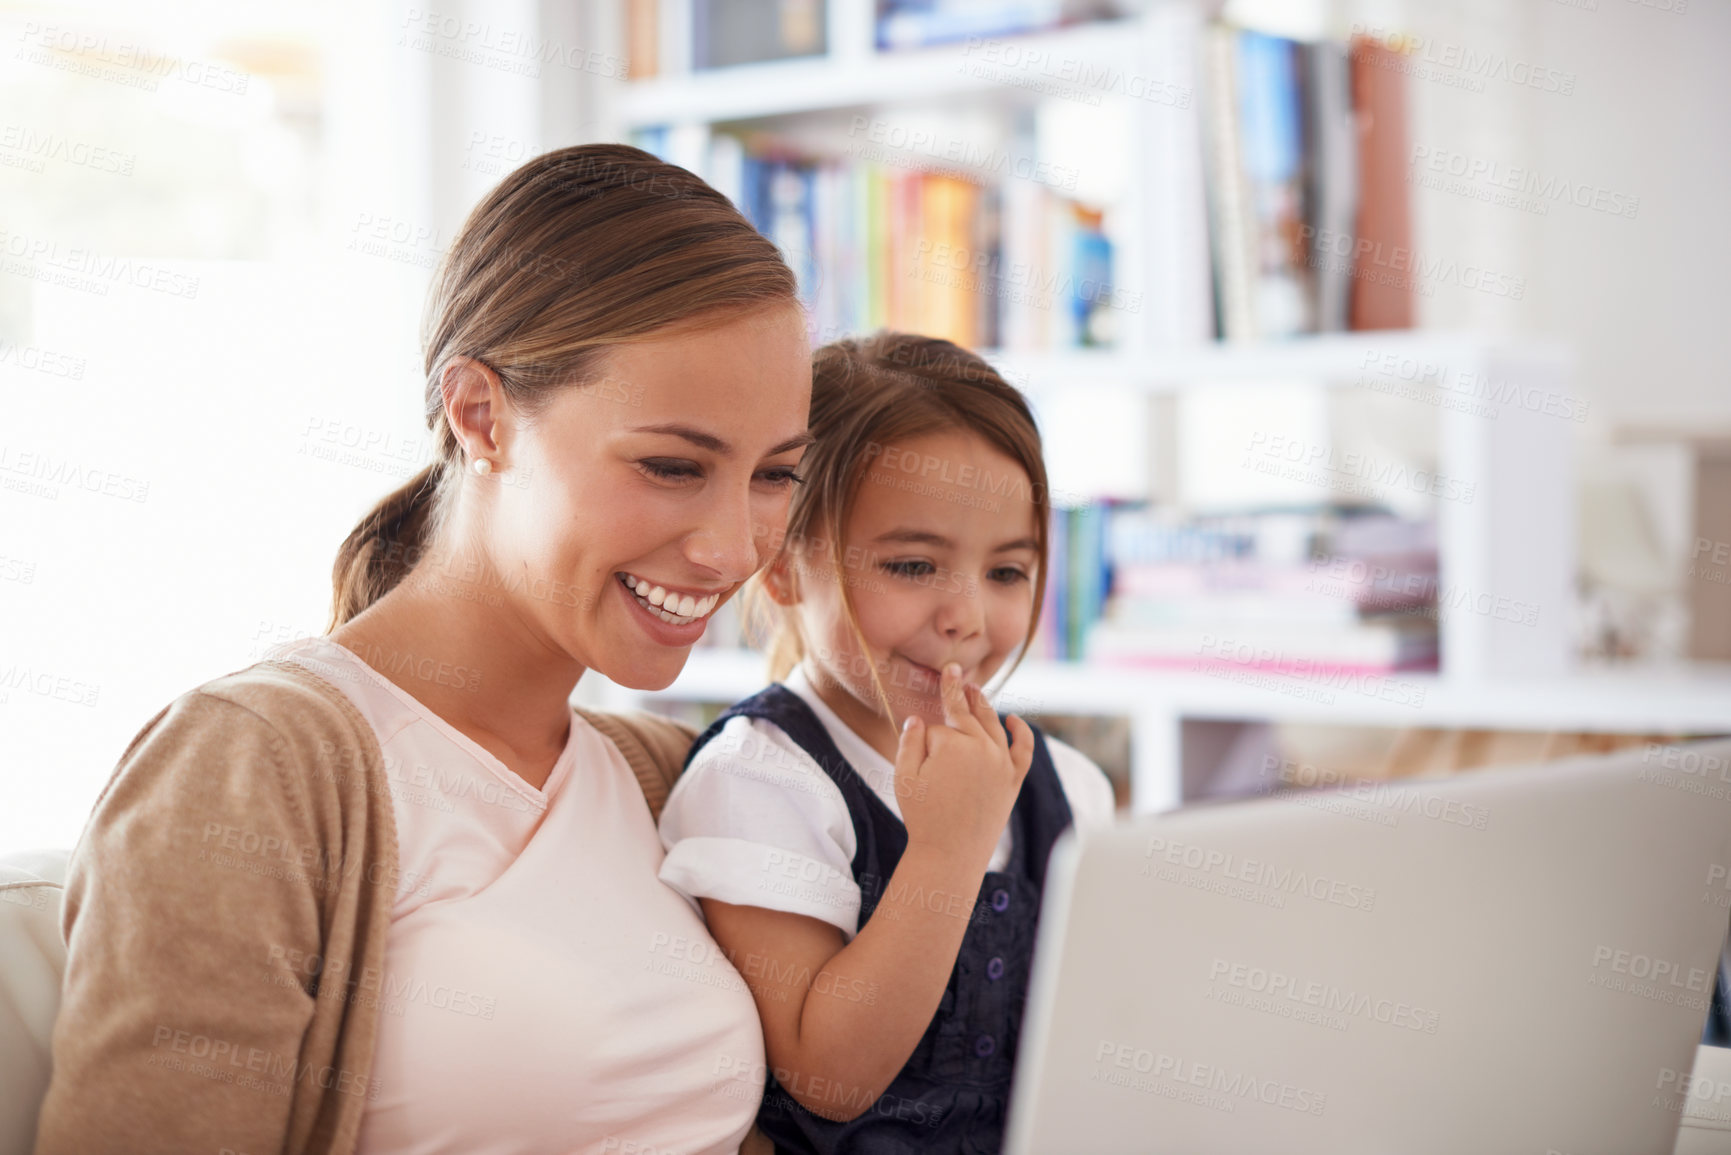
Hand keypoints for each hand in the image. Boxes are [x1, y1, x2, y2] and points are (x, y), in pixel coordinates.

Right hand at [894, 663, 1034, 870]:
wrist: (951, 855)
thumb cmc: (922, 817)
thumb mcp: (904, 777)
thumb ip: (910, 742)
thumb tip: (919, 718)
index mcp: (953, 744)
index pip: (938, 726)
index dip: (925, 732)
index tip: (941, 676)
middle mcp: (982, 747)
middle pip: (967, 715)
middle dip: (958, 693)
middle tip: (956, 673)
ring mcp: (1001, 763)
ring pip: (992, 724)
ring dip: (984, 704)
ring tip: (974, 690)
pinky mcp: (1013, 780)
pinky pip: (1023, 749)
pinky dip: (1022, 732)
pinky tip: (1014, 720)